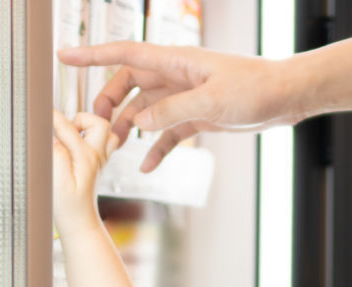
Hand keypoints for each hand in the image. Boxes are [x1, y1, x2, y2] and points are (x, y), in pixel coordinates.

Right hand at [52, 110, 118, 233]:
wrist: (79, 222)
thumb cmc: (67, 206)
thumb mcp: (57, 179)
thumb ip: (56, 153)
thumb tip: (53, 135)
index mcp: (86, 157)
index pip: (67, 126)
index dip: (50, 116)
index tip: (38, 112)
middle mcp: (97, 156)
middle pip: (99, 122)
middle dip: (78, 119)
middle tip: (62, 130)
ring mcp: (99, 160)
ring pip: (105, 132)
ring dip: (88, 128)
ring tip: (71, 137)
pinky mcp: (97, 165)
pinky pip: (102, 143)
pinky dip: (91, 138)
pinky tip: (76, 146)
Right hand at [57, 42, 307, 171]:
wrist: (287, 97)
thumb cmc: (255, 88)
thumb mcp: (211, 102)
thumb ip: (171, 111)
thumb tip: (138, 122)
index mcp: (176, 61)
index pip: (125, 54)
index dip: (92, 55)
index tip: (64, 56)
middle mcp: (177, 76)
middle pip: (129, 84)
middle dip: (109, 103)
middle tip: (95, 126)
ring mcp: (186, 96)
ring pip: (146, 109)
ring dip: (130, 127)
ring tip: (114, 149)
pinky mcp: (198, 115)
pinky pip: (169, 131)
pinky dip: (157, 147)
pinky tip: (147, 166)